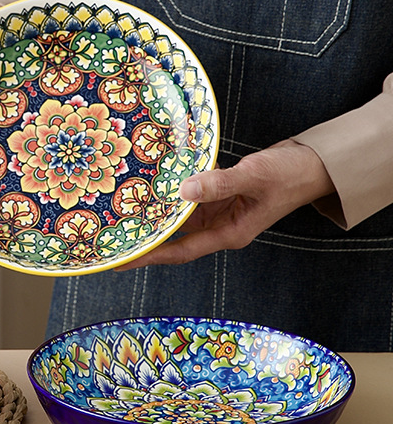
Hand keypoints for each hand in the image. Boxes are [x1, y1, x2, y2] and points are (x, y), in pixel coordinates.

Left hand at [119, 139, 336, 268]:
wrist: (312, 163)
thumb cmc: (290, 174)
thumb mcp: (254, 176)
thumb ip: (220, 183)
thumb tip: (183, 191)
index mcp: (227, 234)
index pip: (180, 251)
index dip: (150, 256)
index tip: (123, 260)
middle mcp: (220, 227)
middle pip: (174, 236)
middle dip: (146, 236)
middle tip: (111, 234)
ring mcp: (220, 212)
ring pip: (180, 216)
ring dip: (158, 212)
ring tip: (123, 210)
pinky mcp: (220, 196)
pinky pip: (191, 197)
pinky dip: (174, 192)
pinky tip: (153, 183)